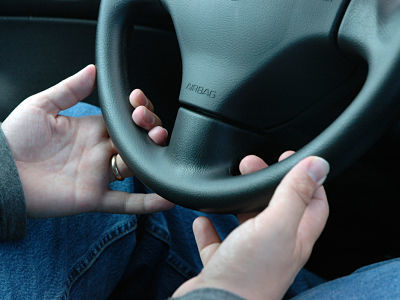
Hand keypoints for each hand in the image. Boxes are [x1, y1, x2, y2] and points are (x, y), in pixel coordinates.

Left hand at [1, 65, 173, 217]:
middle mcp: (100, 152)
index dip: (136, 110)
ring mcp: (100, 175)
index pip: (124, 119)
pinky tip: (168, 197)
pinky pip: (127, 202)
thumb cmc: (15, 138)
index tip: (137, 101)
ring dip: (154, 157)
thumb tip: (92, 70)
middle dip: (149, 129)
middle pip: (137, 141)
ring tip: (159, 143)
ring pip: (137, 167)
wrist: (0, 171)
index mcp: (91, 129)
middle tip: (146, 121)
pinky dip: (148, 202)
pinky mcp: (95, 197)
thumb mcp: (41, 105)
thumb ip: (70, 89)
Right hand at [173, 155, 329, 299]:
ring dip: (240, 203)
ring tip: (230, 186)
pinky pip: (218, 243)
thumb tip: (318, 166)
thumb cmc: (247, 273)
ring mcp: (249, 258)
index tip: (291, 158)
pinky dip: (211, 229)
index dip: (308, 179)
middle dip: (266, 183)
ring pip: (248, 224)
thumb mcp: (276, 225)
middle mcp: (275, 249)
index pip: (314, 204)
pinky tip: (203, 220)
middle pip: (277, 208)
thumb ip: (295, 194)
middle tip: (251, 164)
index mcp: (294, 239)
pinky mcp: (223, 265)